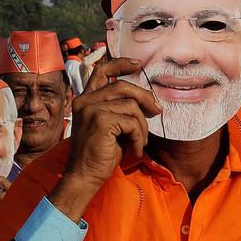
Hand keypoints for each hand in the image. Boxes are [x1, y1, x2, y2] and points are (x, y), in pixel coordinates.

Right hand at [49, 58, 160, 222]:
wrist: (84, 177)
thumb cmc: (99, 155)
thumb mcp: (110, 126)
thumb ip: (120, 110)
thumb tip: (149, 102)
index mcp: (85, 100)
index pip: (101, 71)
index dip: (120, 63)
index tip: (137, 64)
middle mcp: (85, 101)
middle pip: (124, 87)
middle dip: (145, 98)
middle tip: (157, 112)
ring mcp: (91, 109)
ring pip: (132, 106)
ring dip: (142, 126)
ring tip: (139, 142)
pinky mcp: (101, 120)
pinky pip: (132, 122)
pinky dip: (138, 137)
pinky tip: (134, 149)